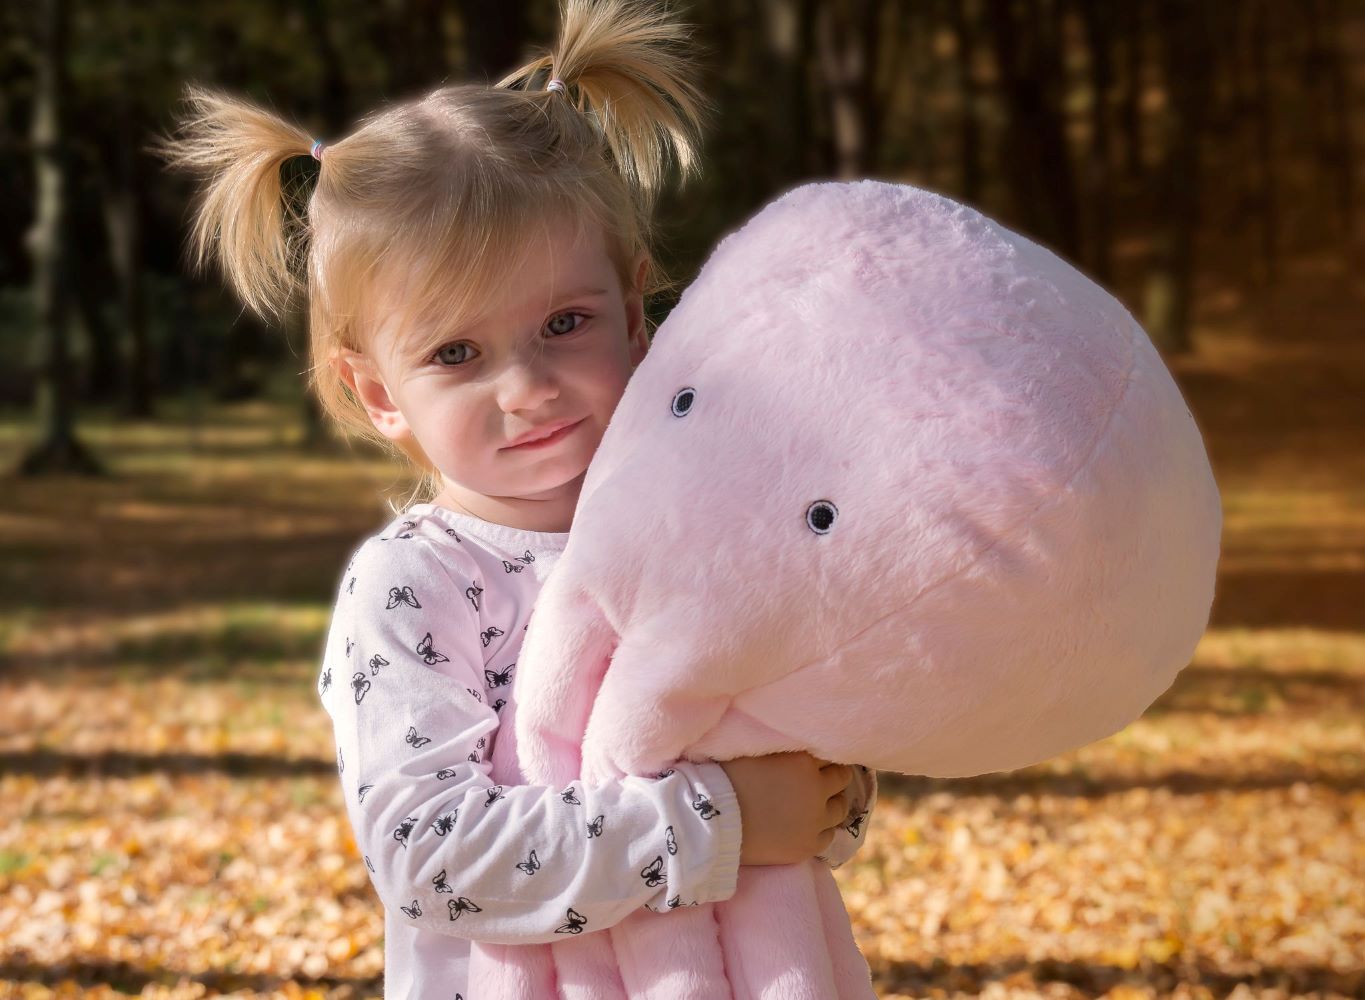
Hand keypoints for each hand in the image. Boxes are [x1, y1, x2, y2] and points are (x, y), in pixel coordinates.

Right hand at [719, 751, 852, 865]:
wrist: (710, 822)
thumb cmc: (724, 778)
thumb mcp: (755, 750)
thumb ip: (782, 746)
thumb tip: (793, 740)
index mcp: (802, 760)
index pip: (829, 752)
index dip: (820, 757)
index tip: (814, 760)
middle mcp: (816, 788)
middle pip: (841, 778)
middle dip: (831, 777)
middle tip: (818, 780)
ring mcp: (815, 820)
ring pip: (840, 808)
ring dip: (832, 802)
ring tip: (816, 804)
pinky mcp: (808, 846)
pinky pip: (829, 835)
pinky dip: (822, 829)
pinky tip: (809, 825)